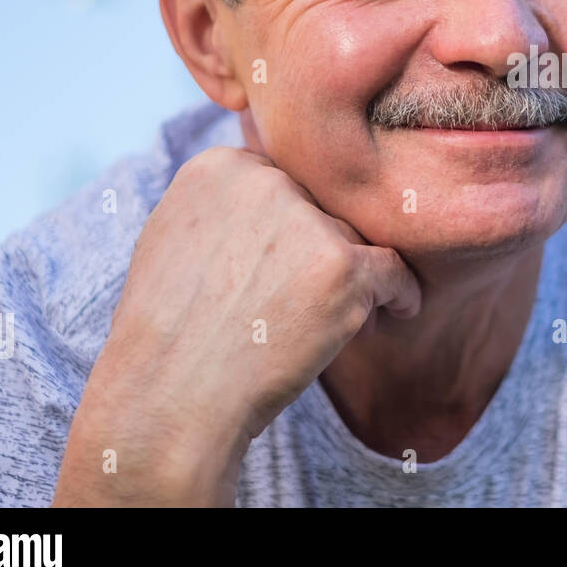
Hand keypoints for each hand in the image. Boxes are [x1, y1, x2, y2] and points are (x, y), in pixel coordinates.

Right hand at [52, 146, 420, 505]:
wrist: (170, 399)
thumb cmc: (167, 334)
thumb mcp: (173, 238)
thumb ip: (225, 205)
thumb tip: (275, 187)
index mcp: (221, 167)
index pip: (284, 185)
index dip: (288, 229)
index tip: (283, 269)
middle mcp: (266, 182)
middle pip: (321, 210)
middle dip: (318, 253)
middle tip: (299, 303)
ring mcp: (308, 223)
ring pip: (354, 241)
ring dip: (349, 280)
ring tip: (316, 325)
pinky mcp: (344, 268)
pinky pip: (394, 270)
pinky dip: (399, 294)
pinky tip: (396, 311)